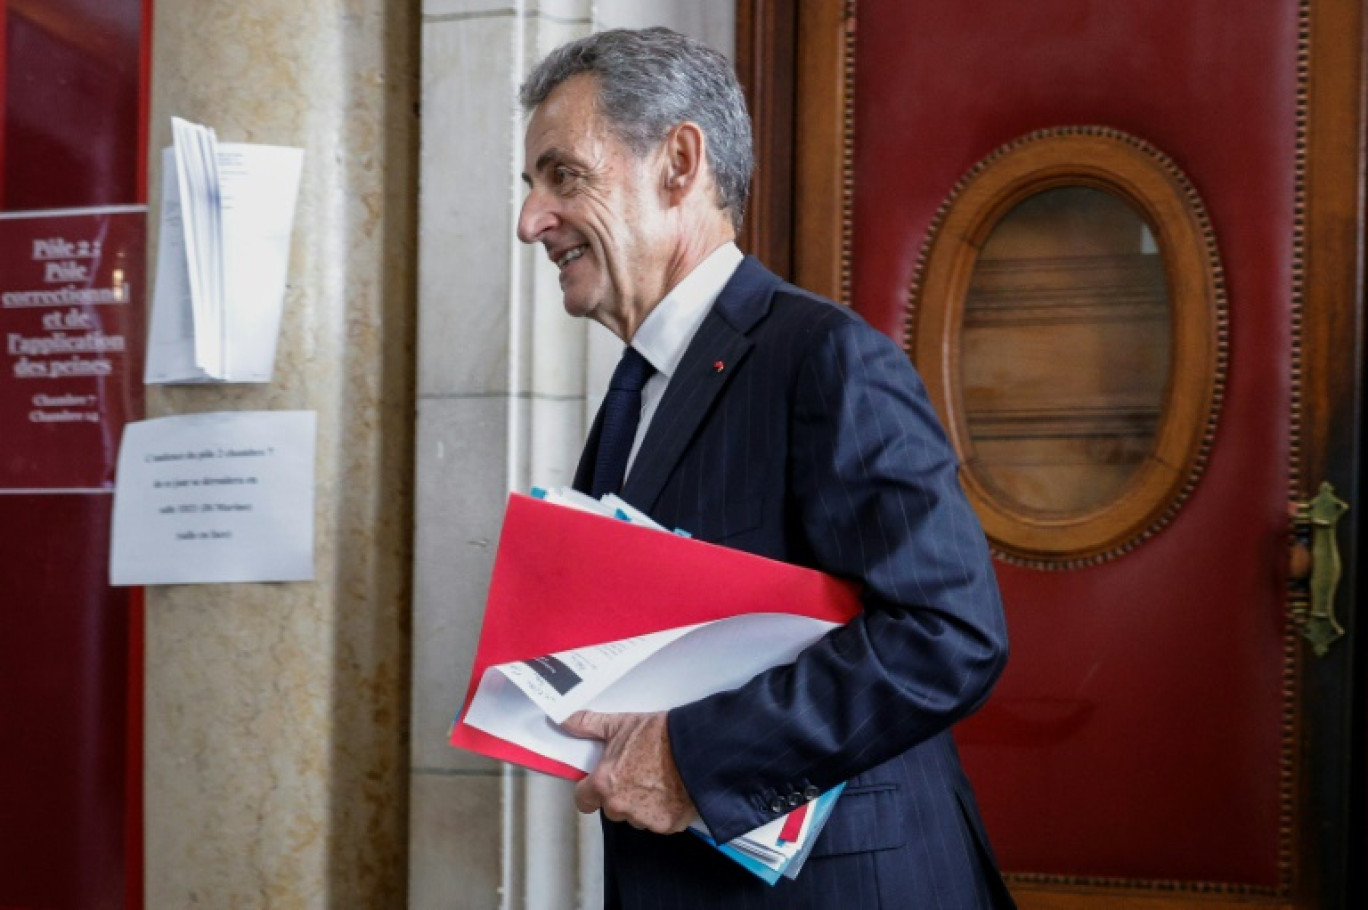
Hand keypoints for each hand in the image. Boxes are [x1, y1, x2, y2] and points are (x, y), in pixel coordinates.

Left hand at [561, 709, 695, 833]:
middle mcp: (621, 806)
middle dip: (621, 795)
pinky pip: (659, 822)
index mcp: (605, 784)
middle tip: (638, 773)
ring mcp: (645, 819)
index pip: (583, 800)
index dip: (590, 790)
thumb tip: (566, 721)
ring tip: (658, 781)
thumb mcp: (621, 724)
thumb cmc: (660, 736)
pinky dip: (664, 811)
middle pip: (612, 808)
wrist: (696, 747)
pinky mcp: (667, 825)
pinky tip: (672, 791)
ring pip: (636, 817)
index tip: (600, 782)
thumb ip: (589, 725)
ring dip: (642, 805)